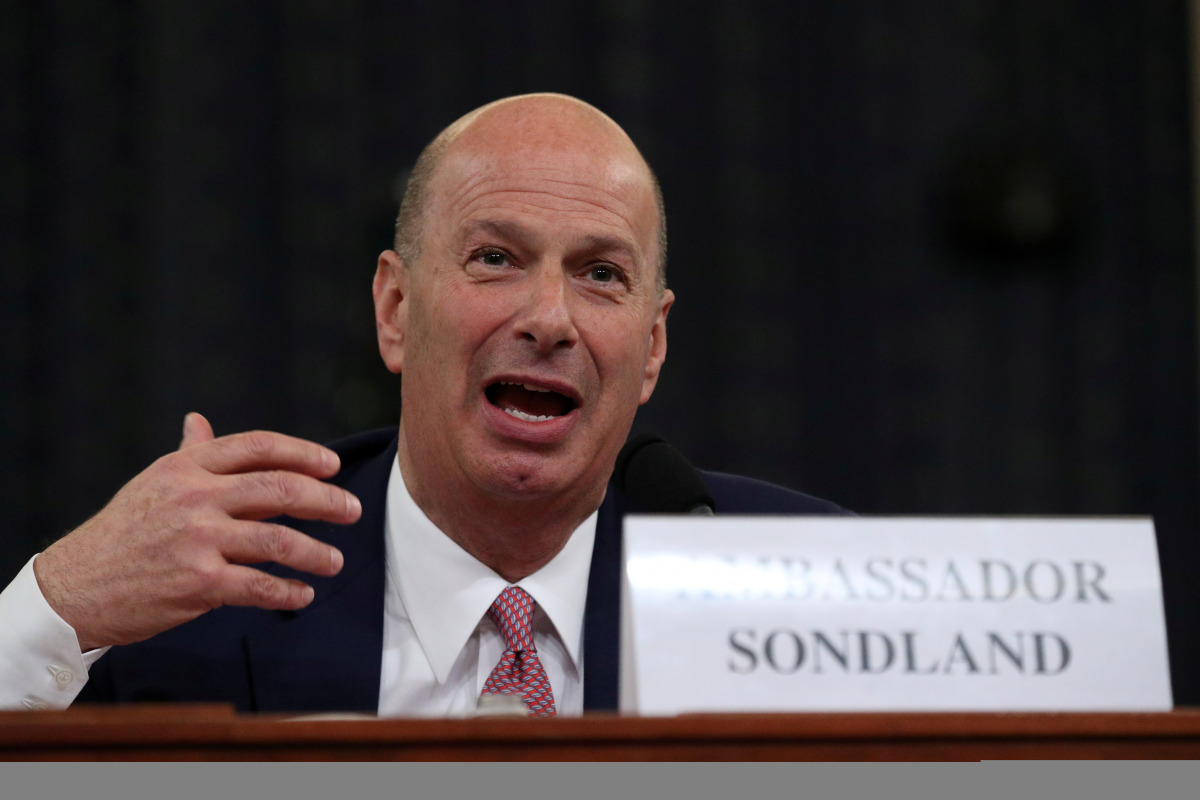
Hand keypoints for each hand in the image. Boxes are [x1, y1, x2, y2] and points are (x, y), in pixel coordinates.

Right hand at [33, 413, 360, 650]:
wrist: (75, 587)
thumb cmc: (121, 532)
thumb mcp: (153, 483)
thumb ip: (187, 454)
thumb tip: (198, 420)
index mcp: (188, 468)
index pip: (259, 447)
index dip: (303, 453)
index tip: (332, 466)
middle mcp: (196, 498)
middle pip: (280, 489)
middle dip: (326, 500)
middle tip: (352, 510)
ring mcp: (198, 540)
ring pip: (278, 540)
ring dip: (315, 552)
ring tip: (335, 561)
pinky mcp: (199, 583)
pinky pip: (259, 585)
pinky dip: (288, 591)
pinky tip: (303, 594)